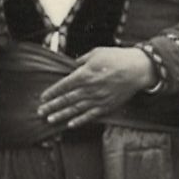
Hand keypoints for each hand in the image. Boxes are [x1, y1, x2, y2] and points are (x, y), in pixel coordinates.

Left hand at [38, 47, 158, 132]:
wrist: (138, 69)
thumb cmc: (117, 58)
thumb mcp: (96, 53)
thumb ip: (82, 60)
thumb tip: (73, 66)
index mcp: (85, 74)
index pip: (63, 85)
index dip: (52, 92)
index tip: (42, 97)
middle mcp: (89, 89)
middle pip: (67, 99)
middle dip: (52, 106)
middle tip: (40, 112)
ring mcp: (98, 99)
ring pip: (76, 109)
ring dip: (62, 115)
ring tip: (50, 120)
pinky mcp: (107, 106)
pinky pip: (91, 115)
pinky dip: (80, 121)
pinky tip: (70, 125)